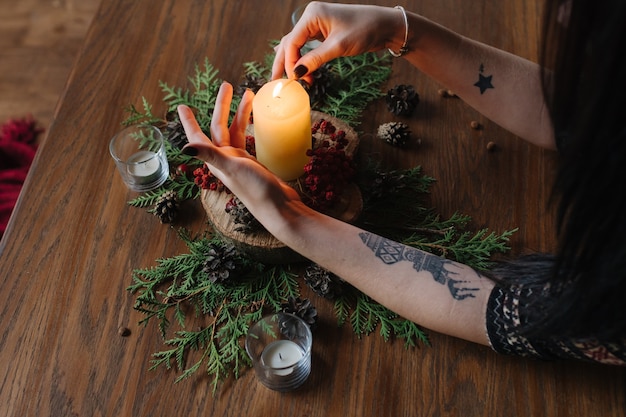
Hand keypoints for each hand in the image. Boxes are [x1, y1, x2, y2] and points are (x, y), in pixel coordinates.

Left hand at [177, 83, 301, 231]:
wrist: (279, 207)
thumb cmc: (256, 190)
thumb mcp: (233, 169)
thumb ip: (211, 156)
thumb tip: (185, 147)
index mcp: (216, 161)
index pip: (198, 136)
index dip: (189, 122)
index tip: (182, 106)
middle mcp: (224, 160)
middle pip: (219, 127)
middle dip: (222, 106)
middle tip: (227, 85)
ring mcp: (239, 161)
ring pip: (236, 131)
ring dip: (240, 113)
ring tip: (249, 94)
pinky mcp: (253, 163)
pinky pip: (247, 138)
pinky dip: (249, 126)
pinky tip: (255, 119)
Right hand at [272, 2, 400, 82]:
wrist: (386, 26)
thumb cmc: (365, 29)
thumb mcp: (339, 46)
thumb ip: (316, 59)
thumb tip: (297, 73)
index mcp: (312, 14)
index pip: (292, 41)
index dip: (290, 62)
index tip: (293, 80)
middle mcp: (311, 17)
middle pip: (289, 43)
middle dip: (284, 63)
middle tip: (276, 82)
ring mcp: (317, 24)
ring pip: (297, 46)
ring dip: (295, 63)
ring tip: (292, 81)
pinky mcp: (324, 32)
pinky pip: (307, 47)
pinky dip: (304, 60)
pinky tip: (299, 70)